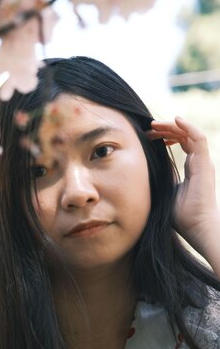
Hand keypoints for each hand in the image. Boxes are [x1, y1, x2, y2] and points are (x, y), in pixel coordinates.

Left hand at [145, 116, 218, 259]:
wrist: (197, 228)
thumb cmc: (182, 216)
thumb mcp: (165, 191)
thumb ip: (161, 178)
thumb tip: (144, 170)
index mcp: (192, 168)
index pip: (181, 143)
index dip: (166, 136)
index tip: (148, 136)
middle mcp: (199, 163)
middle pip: (185, 136)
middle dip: (166, 128)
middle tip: (148, 128)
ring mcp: (203, 162)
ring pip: (190, 134)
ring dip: (173, 126)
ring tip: (155, 124)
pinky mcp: (204, 164)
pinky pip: (199, 138)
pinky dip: (188, 127)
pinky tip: (175, 120)